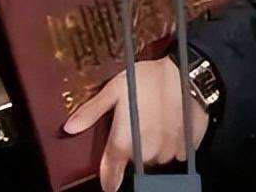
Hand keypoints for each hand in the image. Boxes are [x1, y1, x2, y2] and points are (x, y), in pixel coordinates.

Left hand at [63, 57, 208, 191]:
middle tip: (137, 120)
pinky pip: (175, 151)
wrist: (185, 74)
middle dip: (134, 145)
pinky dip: (171, 141)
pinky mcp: (187, 148)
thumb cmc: (147, 79)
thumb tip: (69, 128)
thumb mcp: (114, 89)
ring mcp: (168, 153)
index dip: (108, 179)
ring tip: (154, 117)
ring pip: (155, 155)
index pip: (111, 175)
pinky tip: (170, 121)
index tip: (108, 180)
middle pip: (135, 160)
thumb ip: (92, 112)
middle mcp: (146, 154)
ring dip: (153, 143)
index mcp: (125, 143)